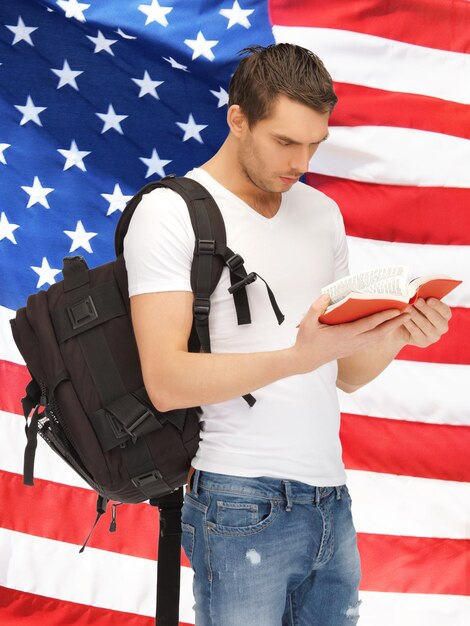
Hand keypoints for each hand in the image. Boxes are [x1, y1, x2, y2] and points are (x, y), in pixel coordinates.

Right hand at [292, 294, 409, 373]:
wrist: (306, 360)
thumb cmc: (307, 340)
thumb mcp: (308, 322)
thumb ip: (317, 307)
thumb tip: (327, 295)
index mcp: (344, 334)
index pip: (368, 324)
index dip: (384, 317)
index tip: (396, 309)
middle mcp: (353, 342)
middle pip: (379, 333)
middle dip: (395, 323)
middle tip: (408, 313)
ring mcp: (354, 347)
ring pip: (378, 338)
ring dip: (391, 328)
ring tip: (402, 318)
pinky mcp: (353, 349)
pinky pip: (372, 341)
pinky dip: (382, 334)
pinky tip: (387, 328)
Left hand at [400, 297, 451, 347]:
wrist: (403, 326)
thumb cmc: (414, 309)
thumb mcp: (420, 303)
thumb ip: (422, 299)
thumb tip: (418, 292)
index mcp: (445, 316)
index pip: (445, 311)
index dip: (438, 305)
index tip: (429, 299)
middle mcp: (442, 327)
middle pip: (436, 319)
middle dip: (426, 309)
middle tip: (416, 302)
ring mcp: (434, 336)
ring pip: (425, 326)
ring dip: (416, 316)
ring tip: (407, 308)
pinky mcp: (423, 342)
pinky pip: (416, 332)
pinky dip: (409, 324)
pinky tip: (403, 318)